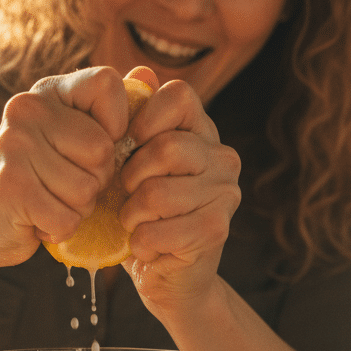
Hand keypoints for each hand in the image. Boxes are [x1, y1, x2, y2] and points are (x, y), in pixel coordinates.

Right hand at [0, 67, 132, 267]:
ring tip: (51, 201)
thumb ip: (111, 110)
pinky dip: (60, 229)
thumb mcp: (74, 137)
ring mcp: (13, 145)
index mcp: (50, 90)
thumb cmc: (42, 177)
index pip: (107, 83)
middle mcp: (27, 108)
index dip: (117, 123)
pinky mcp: (8, 186)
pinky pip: (66, 217)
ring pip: (86, 189)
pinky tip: (39, 220)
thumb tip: (149, 77)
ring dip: (78, 208)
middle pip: (102, 150)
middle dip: (97, 180)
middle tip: (67, 184)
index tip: (97, 147)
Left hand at [118, 79, 241, 314]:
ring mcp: (225, 193)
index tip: (126, 143)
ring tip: (133, 224)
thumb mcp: (131, 166)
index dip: (144, 117)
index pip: (179, 96)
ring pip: (158, 193)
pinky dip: (140, 244)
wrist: (168, 277)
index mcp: (201, 132)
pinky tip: (147, 247)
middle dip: (130, 177)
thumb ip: (132, 124)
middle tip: (124, 196)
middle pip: (166, 147)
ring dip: (131, 215)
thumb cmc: (143, 216)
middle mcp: (222, 157)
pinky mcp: (217, 229)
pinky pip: (159, 231)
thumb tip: (140, 72)